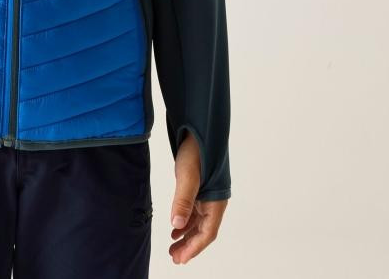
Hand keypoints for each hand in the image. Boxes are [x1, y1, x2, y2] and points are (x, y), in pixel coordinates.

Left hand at [168, 130, 227, 263]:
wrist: (199, 128)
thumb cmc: (196, 150)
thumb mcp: (187, 176)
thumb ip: (182, 201)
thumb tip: (176, 225)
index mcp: (216, 201)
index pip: (207, 233)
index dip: (194, 248)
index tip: (180, 259)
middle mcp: (214, 201)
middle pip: (203, 231)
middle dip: (189, 246)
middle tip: (174, 257)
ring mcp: (207, 194)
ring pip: (198, 222)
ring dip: (187, 235)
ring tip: (173, 246)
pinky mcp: (200, 187)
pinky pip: (194, 211)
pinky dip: (185, 221)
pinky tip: (175, 227)